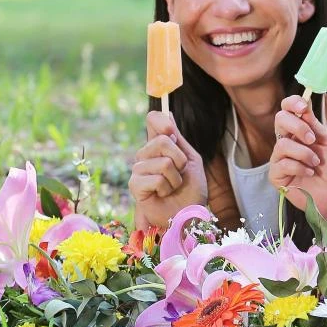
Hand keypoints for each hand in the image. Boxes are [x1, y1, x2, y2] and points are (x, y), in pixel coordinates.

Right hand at [129, 112, 207, 228]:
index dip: (161, 120)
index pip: (153, 120)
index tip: (170, 131)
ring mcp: (138, 169)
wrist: (189, 214)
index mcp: (159, 146)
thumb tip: (168, 112)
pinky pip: (156, 178)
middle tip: (180, 173)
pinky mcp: (135, 186)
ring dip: (176, 179)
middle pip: (161, 140)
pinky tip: (163, 195)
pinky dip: (167, 188)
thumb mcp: (190, 160)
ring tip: (172, 188)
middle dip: (180, 159)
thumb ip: (178, 139)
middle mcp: (145, 154)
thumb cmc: (191, 190)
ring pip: (163, 162)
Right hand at [269, 95, 326, 223]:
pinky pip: (282, 164)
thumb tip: (304, 105)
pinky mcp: (277, 176)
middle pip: (280, 119)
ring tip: (316, 163)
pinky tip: (310, 174)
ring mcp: (280, 158)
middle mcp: (288, 141)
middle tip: (313, 139)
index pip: (288, 109)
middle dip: (298, 127)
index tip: (303, 107)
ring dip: (304, 153)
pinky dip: (299, 168)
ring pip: (282, 144)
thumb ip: (315, 125)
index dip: (292, 103)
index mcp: (300, 130)